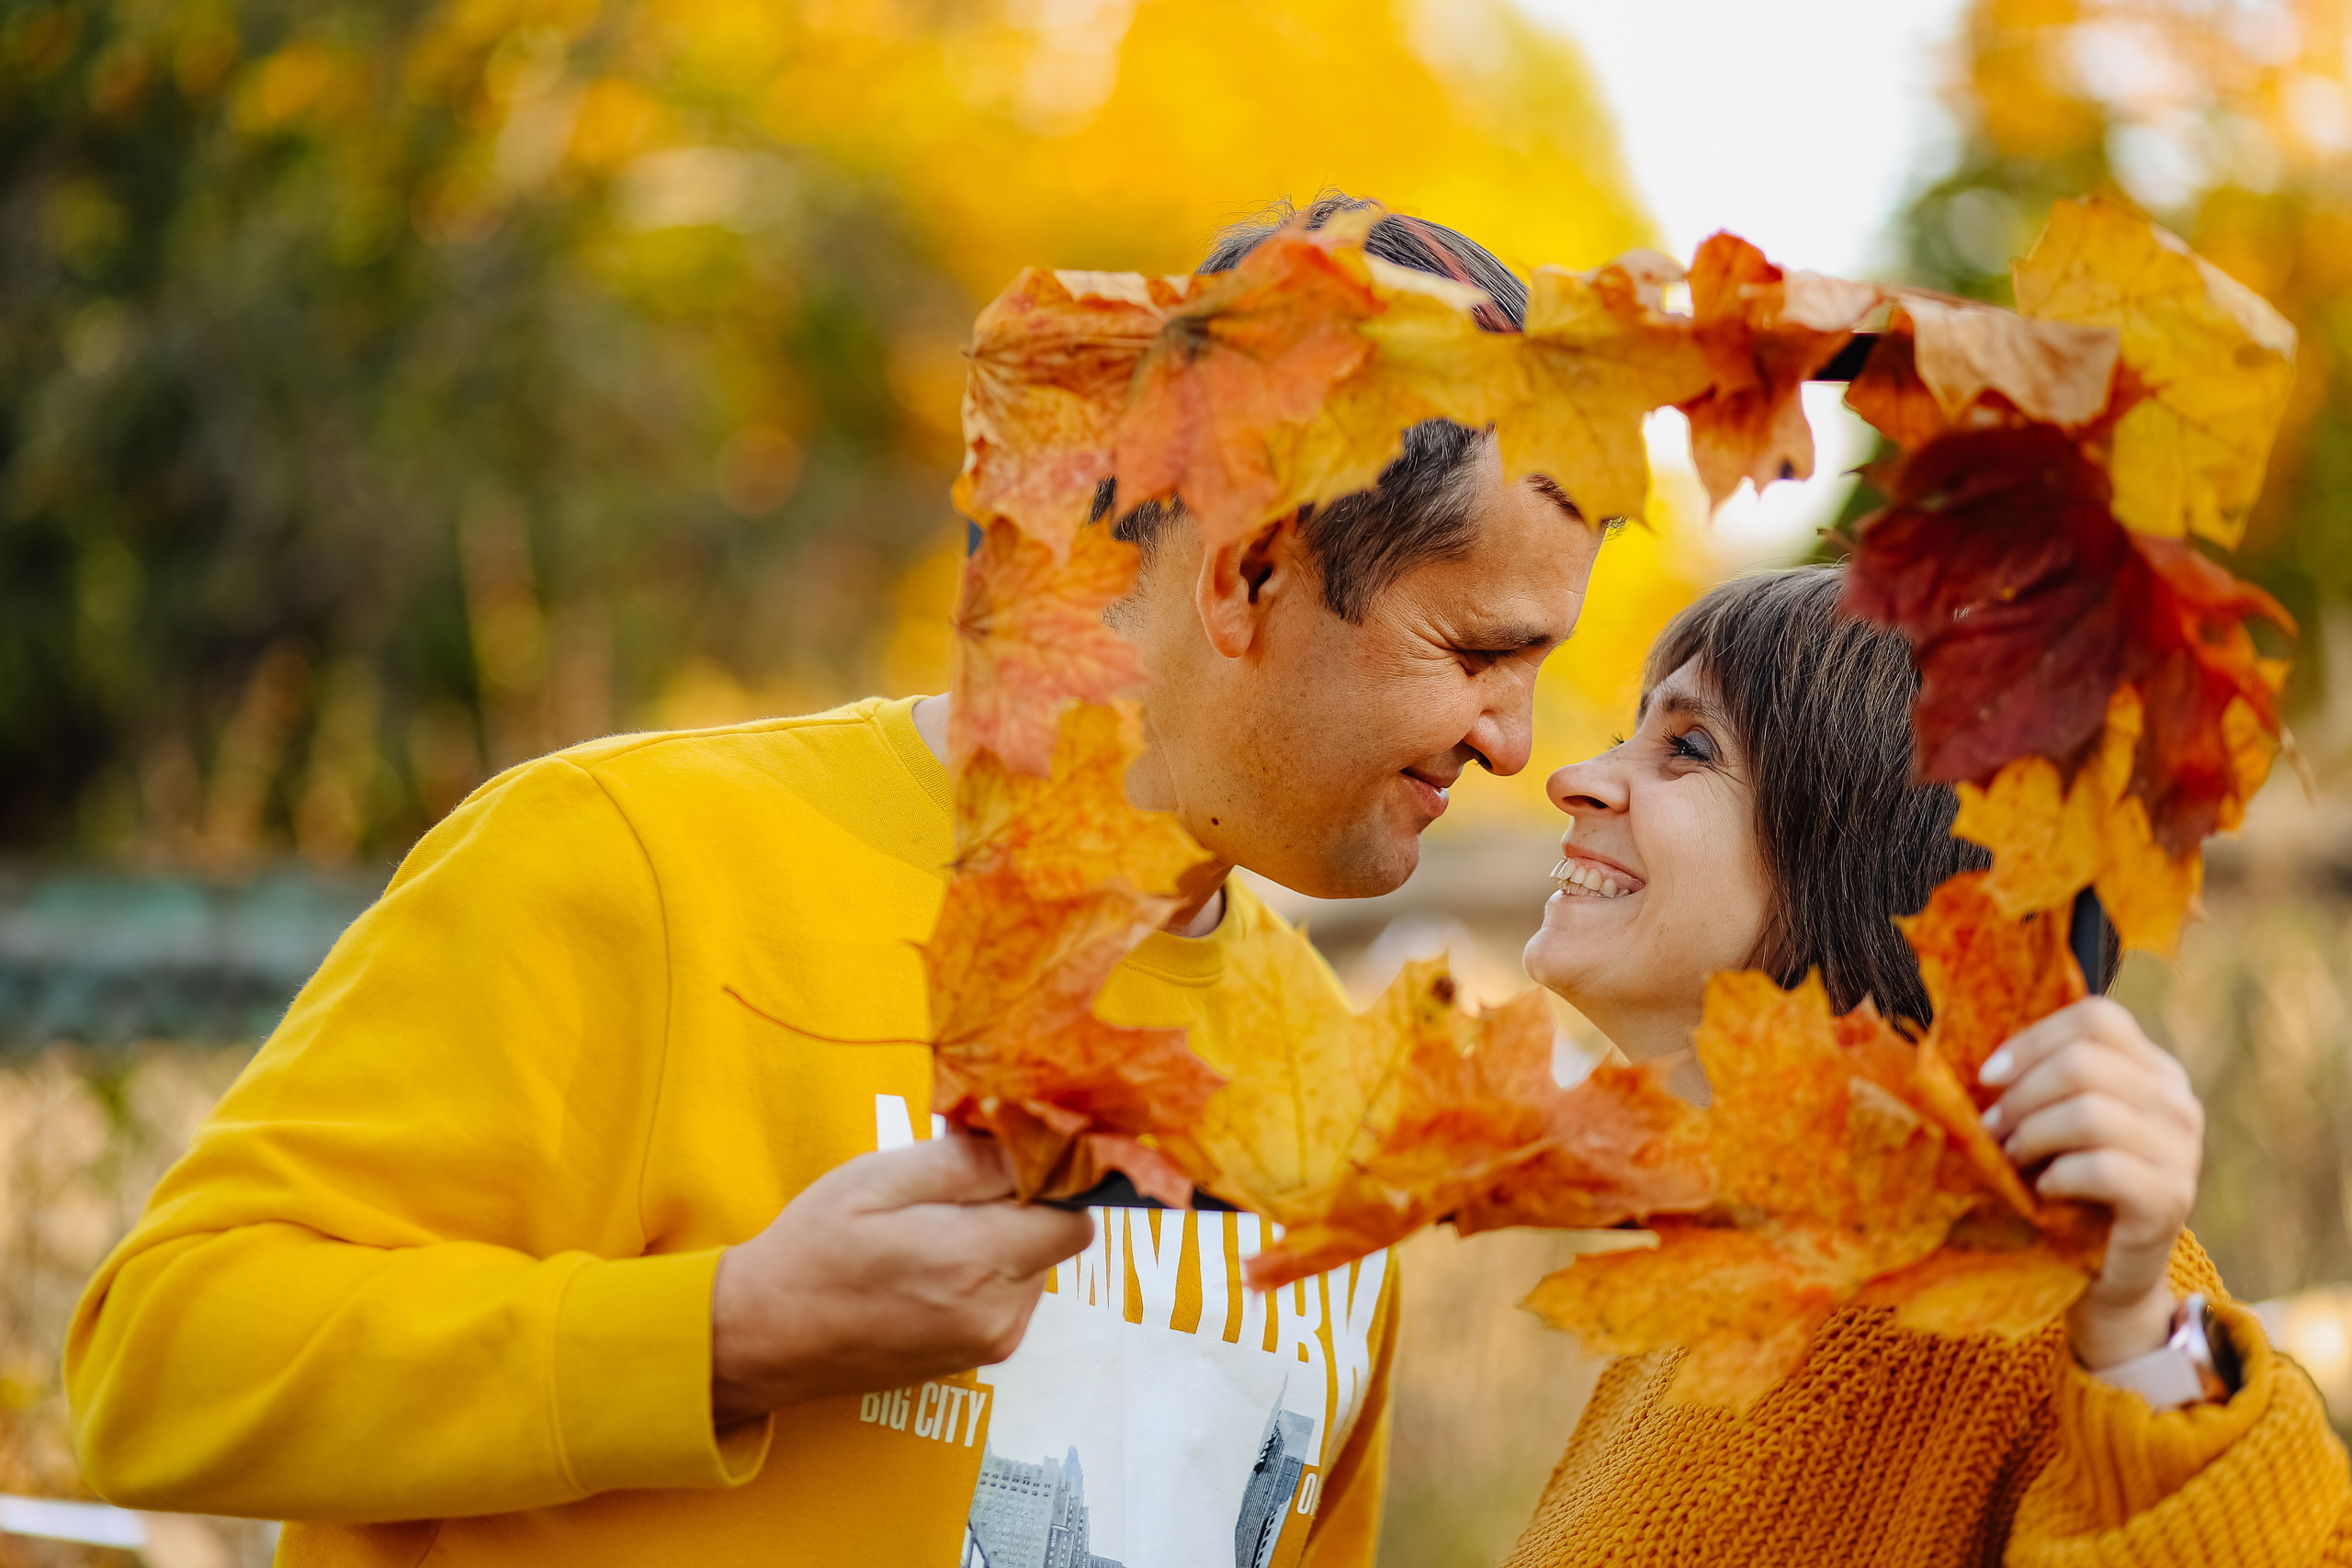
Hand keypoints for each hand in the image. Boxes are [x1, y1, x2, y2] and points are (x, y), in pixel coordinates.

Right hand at [709, 1133, 1093, 1423]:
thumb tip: (1029, 1147)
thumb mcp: (879, 1179)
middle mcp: (995, 1313)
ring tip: (930, 1231)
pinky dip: (985, 1273)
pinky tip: (929, 1264)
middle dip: (1021, 1206)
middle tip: (952, 1191)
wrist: (765, 1335)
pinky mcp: (976, 1357)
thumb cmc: (813, 1250)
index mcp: (975, 1263)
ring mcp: (988, 1342)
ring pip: (1033, 1269)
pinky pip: (1009, 1298)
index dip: (1049, 1180)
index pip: (1072, 1216)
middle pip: (1055, 1242)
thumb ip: (964, 1162)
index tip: (1007, 1159)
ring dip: (1002, 1241)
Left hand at [1979, 996, 2203, 1370]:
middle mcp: (2177, 1103)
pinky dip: (2057, 1175)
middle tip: (1992, 1131)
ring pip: (2088, 1112)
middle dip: (2020, 1096)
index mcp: (2154, 1070)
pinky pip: (2102, 1168)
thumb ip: (2039, 1081)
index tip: (1988, 1077)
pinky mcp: (2170, 1199)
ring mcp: (2182, 1151)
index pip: (2098, 1019)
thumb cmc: (2068, 1187)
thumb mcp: (2055, 1122)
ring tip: (2012, 1159)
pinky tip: (2044, 1190)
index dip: (2032, 1041)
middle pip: (2084, 1063)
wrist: (2105, 1274)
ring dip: (2031, 1135)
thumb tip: (1976, 1061)